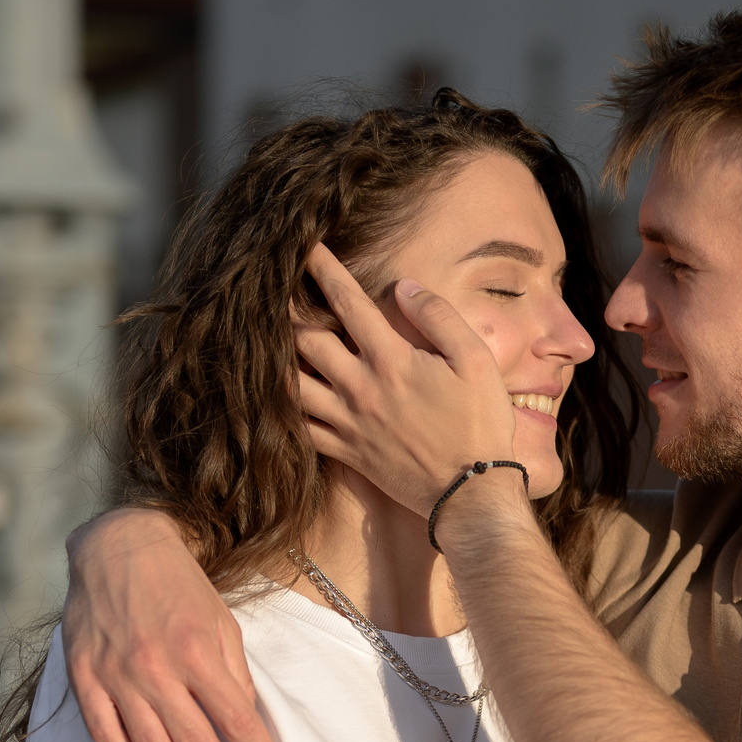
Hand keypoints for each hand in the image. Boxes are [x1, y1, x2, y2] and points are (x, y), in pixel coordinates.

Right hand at [61, 510, 286, 741]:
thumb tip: (246, 724)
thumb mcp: (222, 621)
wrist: (117, 548)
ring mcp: (117, 676)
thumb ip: (233, 675)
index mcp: (199, 651)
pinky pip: (108, 735)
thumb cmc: (179, 586)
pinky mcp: (85, 678)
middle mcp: (157, 668)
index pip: (238, 723)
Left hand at [293, 244, 516, 512]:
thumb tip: (404, 287)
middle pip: (306, 340)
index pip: (347, 303)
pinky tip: (277, 396)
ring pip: (294, 385)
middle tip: (271, 290)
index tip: (306, 247)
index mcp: (391, 360)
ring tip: (262, 340)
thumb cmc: (480, 424)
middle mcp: (360, 389)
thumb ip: (438, 318)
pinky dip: (284, 410)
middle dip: (286, 310)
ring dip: (277, 360)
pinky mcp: (347, 453)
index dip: (323, 270)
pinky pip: (301, 429)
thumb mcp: (476, 361)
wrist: (471, 494)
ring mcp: (349, 423)